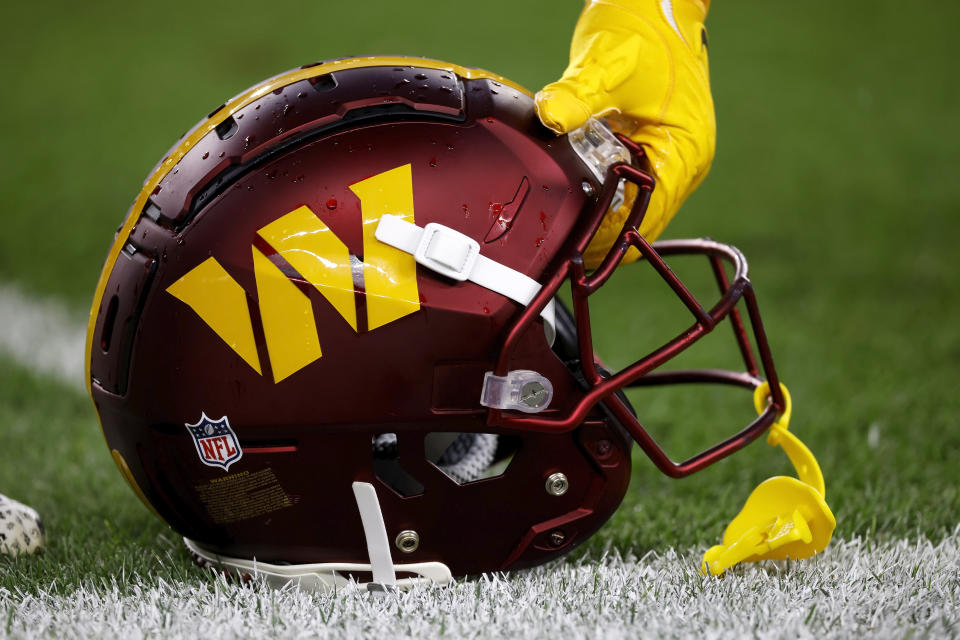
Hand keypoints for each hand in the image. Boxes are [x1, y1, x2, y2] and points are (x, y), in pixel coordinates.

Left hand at [536, 0, 714, 266]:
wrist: (654, 5)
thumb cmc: (645, 31)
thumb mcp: (608, 64)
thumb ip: (578, 95)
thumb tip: (551, 117)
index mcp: (684, 152)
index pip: (646, 217)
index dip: (608, 237)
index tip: (572, 250)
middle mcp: (681, 164)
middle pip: (639, 223)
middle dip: (600, 235)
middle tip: (556, 245)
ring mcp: (667, 159)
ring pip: (630, 210)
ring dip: (597, 218)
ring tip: (559, 226)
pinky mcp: (648, 151)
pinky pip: (622, 189)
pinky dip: (598, 197)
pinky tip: (570, 197)